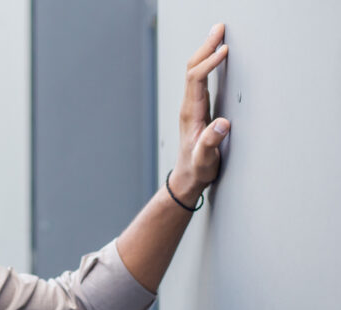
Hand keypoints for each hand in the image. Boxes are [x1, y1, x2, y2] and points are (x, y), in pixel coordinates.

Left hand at [171, 23, 230, 200]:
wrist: (187, 178)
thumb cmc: (197, 169)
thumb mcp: (206, 158)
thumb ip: (212, 142)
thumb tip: (222, 124)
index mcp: (191, 114)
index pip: (197, 79)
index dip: (209, 63)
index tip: (224, 50)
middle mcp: (188, 106)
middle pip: (192, 69)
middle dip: (205, 47)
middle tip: (219, 28)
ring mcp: (191, 106)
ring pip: (194, 71)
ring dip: (205, 51)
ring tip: (218, 34)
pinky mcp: (196, 108)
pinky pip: (199, 79)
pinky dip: (207, 62)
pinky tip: (214, 56)